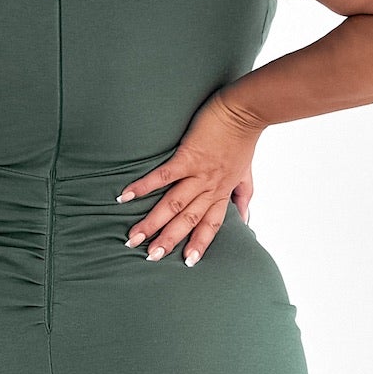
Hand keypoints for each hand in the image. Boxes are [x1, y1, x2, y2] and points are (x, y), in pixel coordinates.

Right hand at [116, 89, 266, 264]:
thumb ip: (243, 197)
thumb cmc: (244, 139)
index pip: (210, 225)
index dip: (199, 244)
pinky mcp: (187, 156)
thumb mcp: (247, 173)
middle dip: (168, 240)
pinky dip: (144, 186)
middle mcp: (210, 187)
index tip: (187, 263)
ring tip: (133, 237)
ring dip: (153, 222)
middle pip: (187, 220)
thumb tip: (247, 220)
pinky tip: (125, 196)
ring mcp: (198, 173)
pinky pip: (164, 176)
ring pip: (173, 204)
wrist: (245, 110)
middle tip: (150, 257)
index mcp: (222, 192)